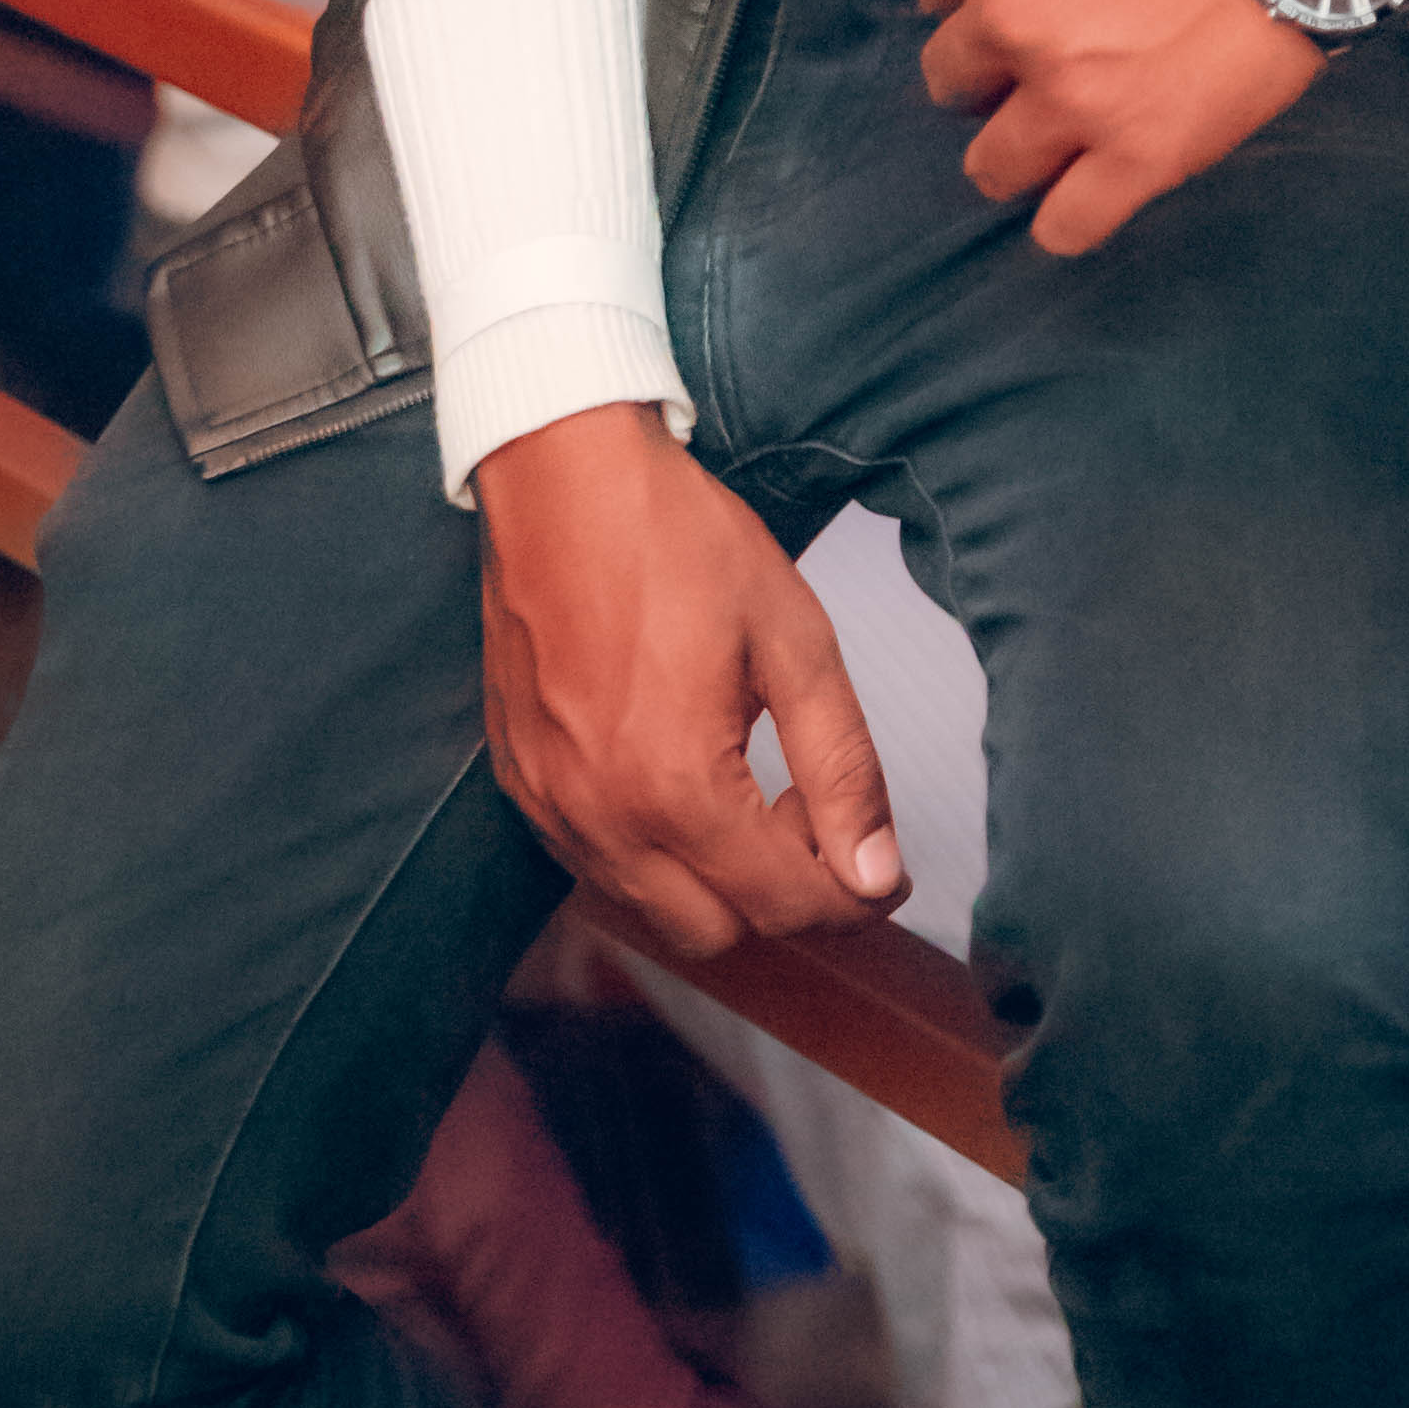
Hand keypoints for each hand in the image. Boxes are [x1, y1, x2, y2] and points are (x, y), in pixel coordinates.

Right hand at [475, 407, 905, 967]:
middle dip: (785, 895)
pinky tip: (682, 783)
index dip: (855, 896)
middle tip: (815, 813)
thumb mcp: (793, 639)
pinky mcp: (522, 785)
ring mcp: (551, 808)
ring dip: (717, 884)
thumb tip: (877, 870)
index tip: (886, 869)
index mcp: (675, 788)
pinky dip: (652, 859)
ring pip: (653, 913)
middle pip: (720, 932)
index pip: (785, 905)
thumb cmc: (675, 538)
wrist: (561, 475)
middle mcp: (601, 820)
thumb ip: (842, 766)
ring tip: (752, 795)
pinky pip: (596, 870)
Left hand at [916, 0, 1408, 258]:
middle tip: (1039, 66)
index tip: (1001, 1)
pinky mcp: (1140, 154)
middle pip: (952, 77)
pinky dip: (1071, 219)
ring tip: (1057, 145)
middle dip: (988, 74)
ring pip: (992, 167)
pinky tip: (1093, 196)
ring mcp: (1071, 95)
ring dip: (1017, 155)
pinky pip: (1068, 225)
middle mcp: (1011, 17)